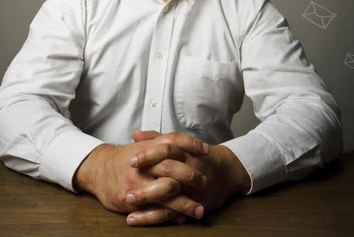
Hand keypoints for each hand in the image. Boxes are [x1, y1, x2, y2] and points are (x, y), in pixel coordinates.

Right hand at [74, 130, 209, 223]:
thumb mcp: (142, 145)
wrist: (99, 169)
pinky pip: (154, 209)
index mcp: (149, 147)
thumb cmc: (125, 158)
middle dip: (192, 176)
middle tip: (206, 182)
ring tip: (200, 209)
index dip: (192, 144)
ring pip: (167, 192)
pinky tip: (181, 218)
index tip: (208, 150)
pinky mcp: (132, 200)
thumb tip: (187, 145)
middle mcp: (144, 163)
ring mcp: (138, 182)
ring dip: (186, 203)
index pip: (174, 141)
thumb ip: (162, 142)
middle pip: (173, 167)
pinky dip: (170, 215)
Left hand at [125, 129, 247, 226]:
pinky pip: (171, 212)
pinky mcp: (191, 204)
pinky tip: (135, 218)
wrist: (225, 171)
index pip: (166, 148)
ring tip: (127, 202)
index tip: (131, 160)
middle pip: (167, 169)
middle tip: (127, 182)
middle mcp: (188, 167)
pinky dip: (153, 216)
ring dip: (146, 199)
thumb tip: (135, 134)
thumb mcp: (178, 144)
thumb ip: (156, 138)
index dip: (149, 154)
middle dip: (145, 178)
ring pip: (169, 193)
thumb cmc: (196, 155)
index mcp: (183, 151)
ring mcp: (190, 187)